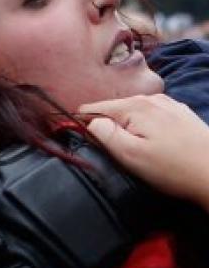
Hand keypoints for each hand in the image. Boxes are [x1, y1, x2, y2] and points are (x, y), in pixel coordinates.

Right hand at [80, 94, 208, 210]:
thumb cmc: (172, 168)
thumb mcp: (130, 155)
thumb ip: (104, 133)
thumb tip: (87, 121)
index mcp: (134, 106)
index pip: (92, 109)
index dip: (85, 126)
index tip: (93, 146)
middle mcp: (150, 98)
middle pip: (113, 110)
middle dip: (109, 128)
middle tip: (120, 154)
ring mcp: (168, 104)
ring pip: (132, 112)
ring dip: (128, 128)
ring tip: (139, 151)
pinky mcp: (181, 113)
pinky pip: (151, 115)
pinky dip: (146, 127)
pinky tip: (157, 144)